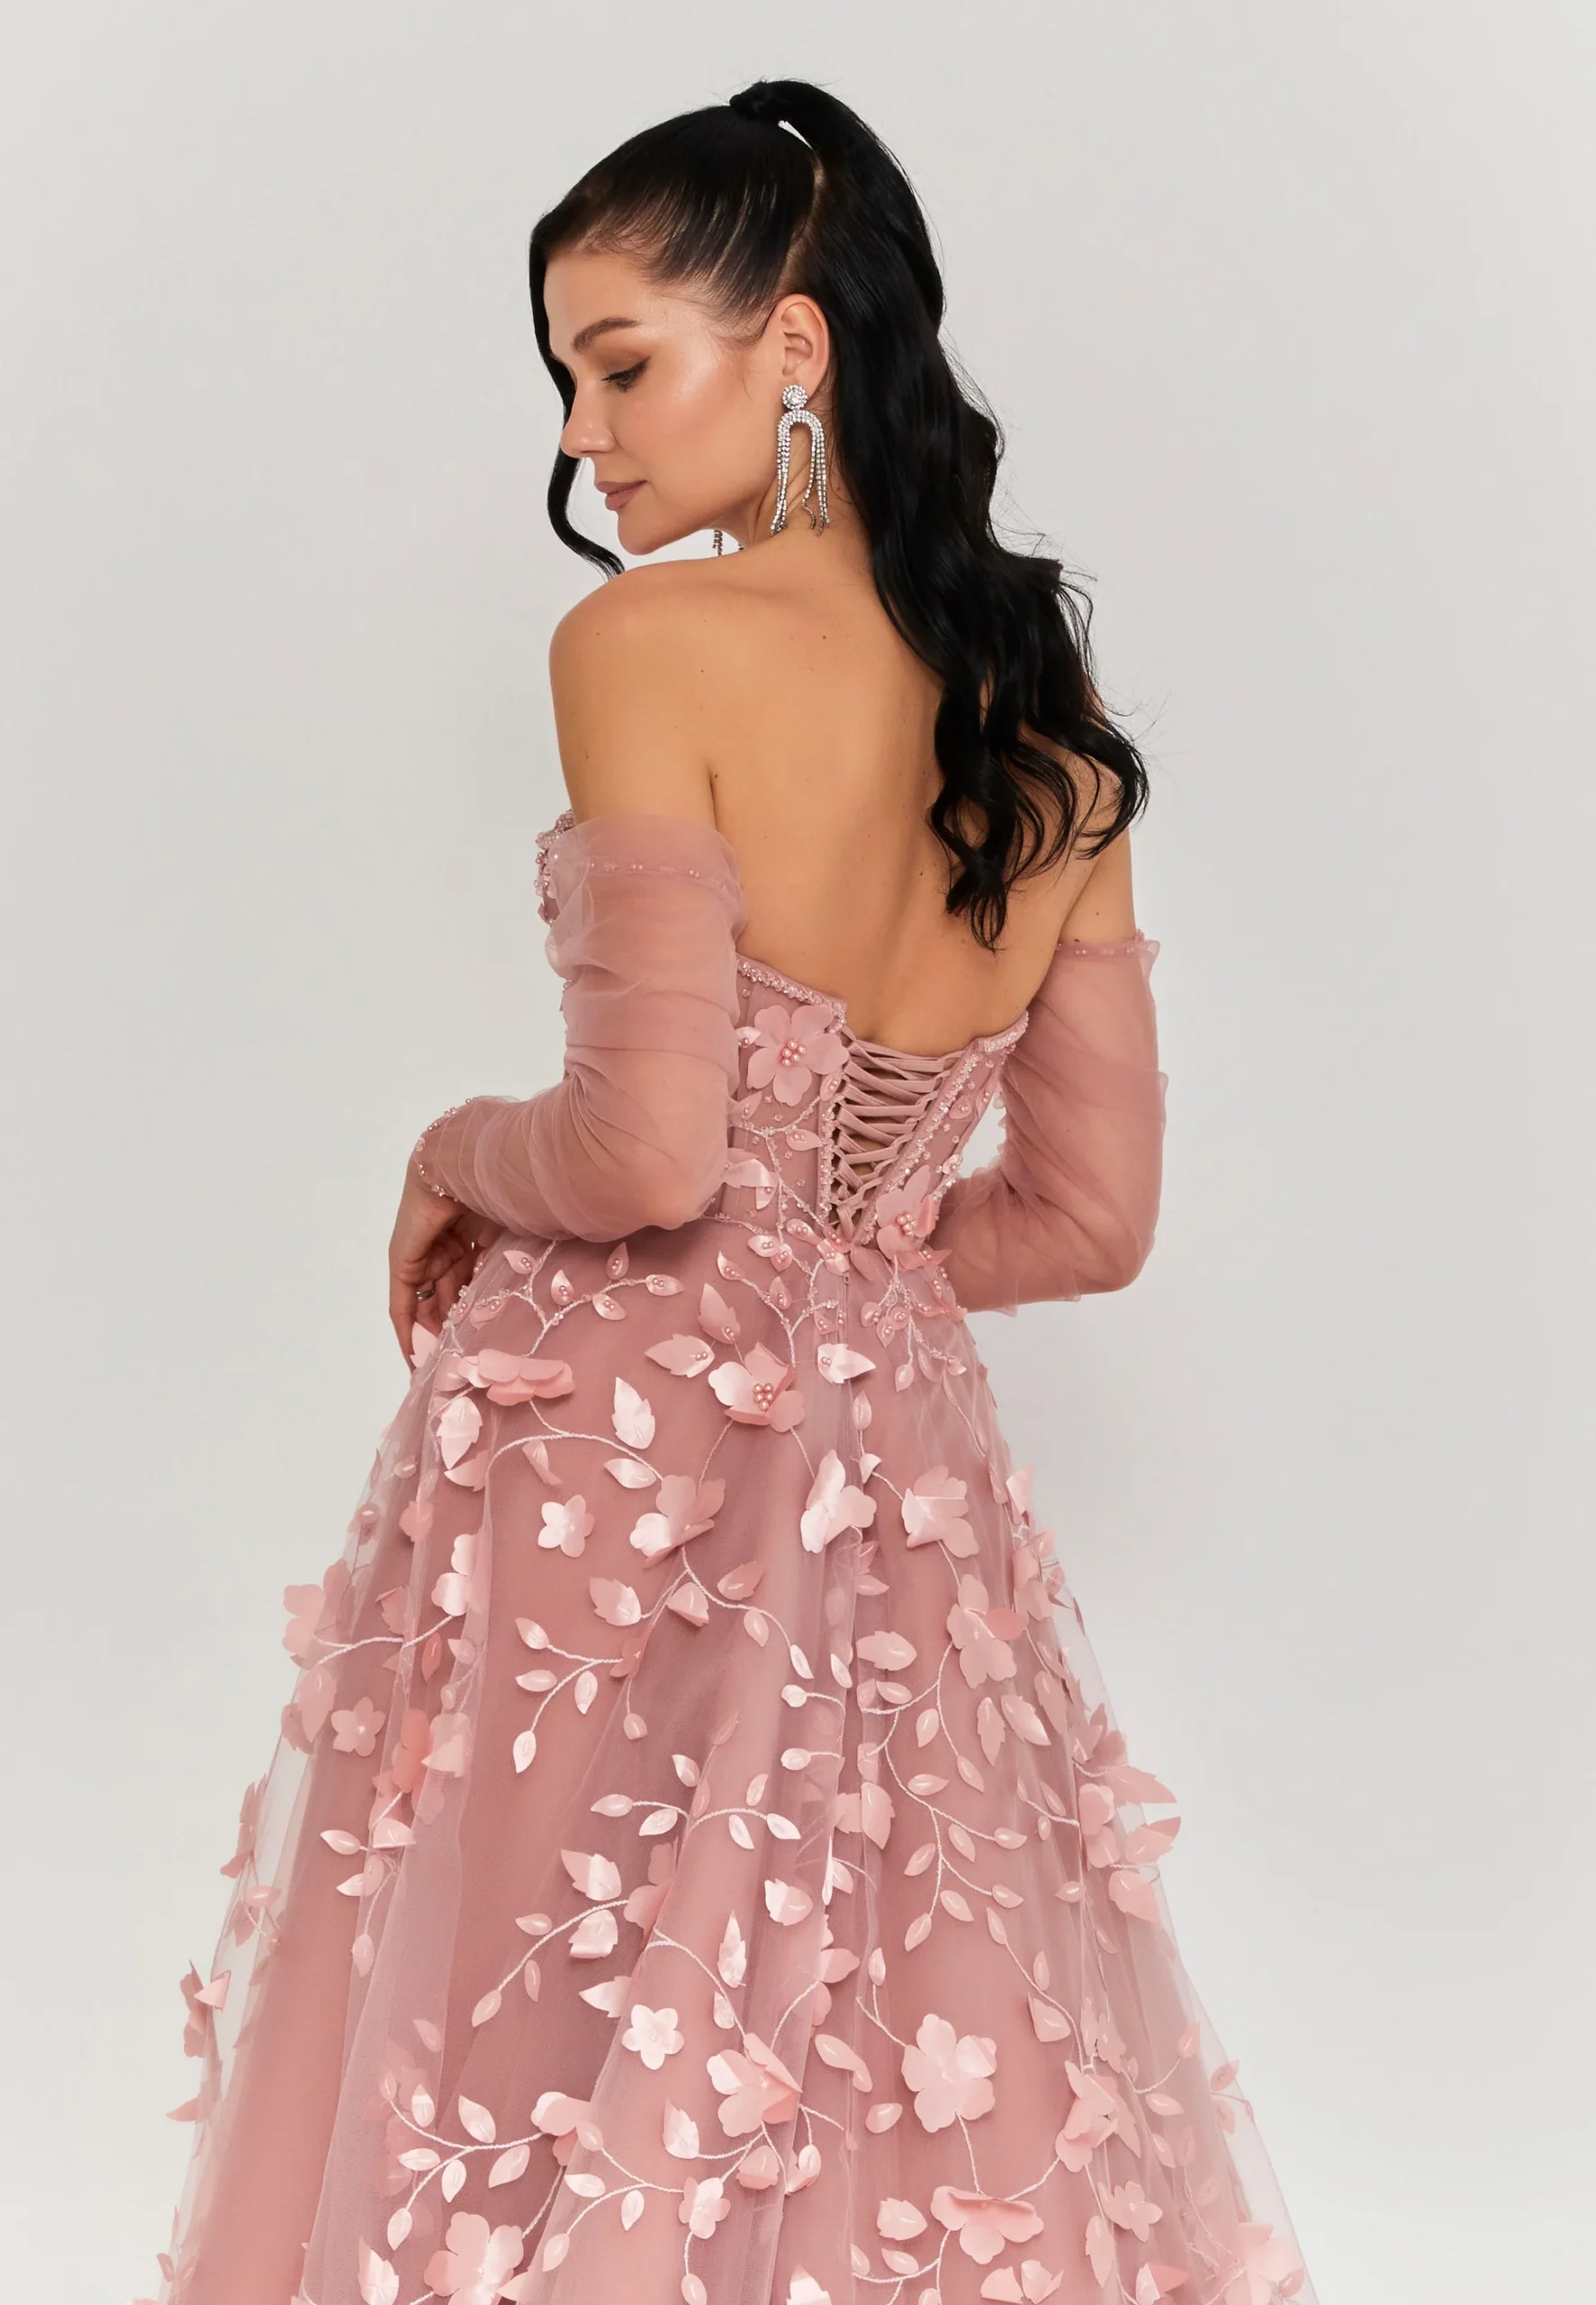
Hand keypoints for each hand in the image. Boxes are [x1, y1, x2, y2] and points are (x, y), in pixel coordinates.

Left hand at [387, 1165, 499, 1364]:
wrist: (463, 1168)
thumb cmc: (497, 1194)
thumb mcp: (507, 1240)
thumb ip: (507, 1267)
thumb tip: (520, 1300)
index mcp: (472, 1240)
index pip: (470, 1284)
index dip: (476, 1312)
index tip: (484, 1340)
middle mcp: (445, 1250)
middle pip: (447, 1299)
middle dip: (454, 1330)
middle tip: (464, 1363)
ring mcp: (423, 1257)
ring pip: (428, 1306)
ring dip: (436, 1335)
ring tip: (448, 1367)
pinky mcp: (403, 1263)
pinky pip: (404, 1304)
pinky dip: (408, 1330)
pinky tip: (416, 1358)